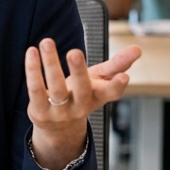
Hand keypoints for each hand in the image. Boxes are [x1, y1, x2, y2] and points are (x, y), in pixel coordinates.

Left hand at [25, 39, 141, 169]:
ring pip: (56, 88)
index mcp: (97, 97)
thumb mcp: (99, 81)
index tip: (124, 76)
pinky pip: (36, 89)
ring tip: (47, 42)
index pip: (110, 93)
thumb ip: (117, 65)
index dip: (117, 86)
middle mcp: (80, 106)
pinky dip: (32, 71)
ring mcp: (59, 112)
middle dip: (79, 71)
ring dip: (51, 64)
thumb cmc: (80, 95)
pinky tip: (32, 52)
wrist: (58, 128)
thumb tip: (137, 49)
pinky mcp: (40, 112)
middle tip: (75, 52)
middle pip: (81, 90)